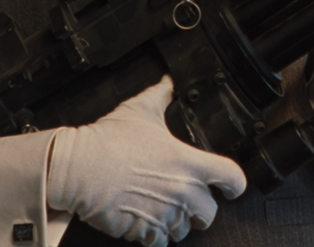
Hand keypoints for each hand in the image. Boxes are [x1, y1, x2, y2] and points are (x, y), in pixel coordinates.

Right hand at [47, 76, 246, 246]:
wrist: (78, 168)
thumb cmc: (107, 141)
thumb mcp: (140, 110)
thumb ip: (161, 96)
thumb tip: (168, 83)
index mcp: (189, 163)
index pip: (233, 178)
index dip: (236, 184)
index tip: (232, 188)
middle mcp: (183, 192)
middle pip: (210, 213)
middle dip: (201, 210)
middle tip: (189, 203)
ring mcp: (164, 214)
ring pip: (184, 230)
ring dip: (176, 223)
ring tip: (162, 209)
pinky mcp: (143, 231)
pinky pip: (159, 242)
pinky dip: (155, 236)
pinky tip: (146, 222)